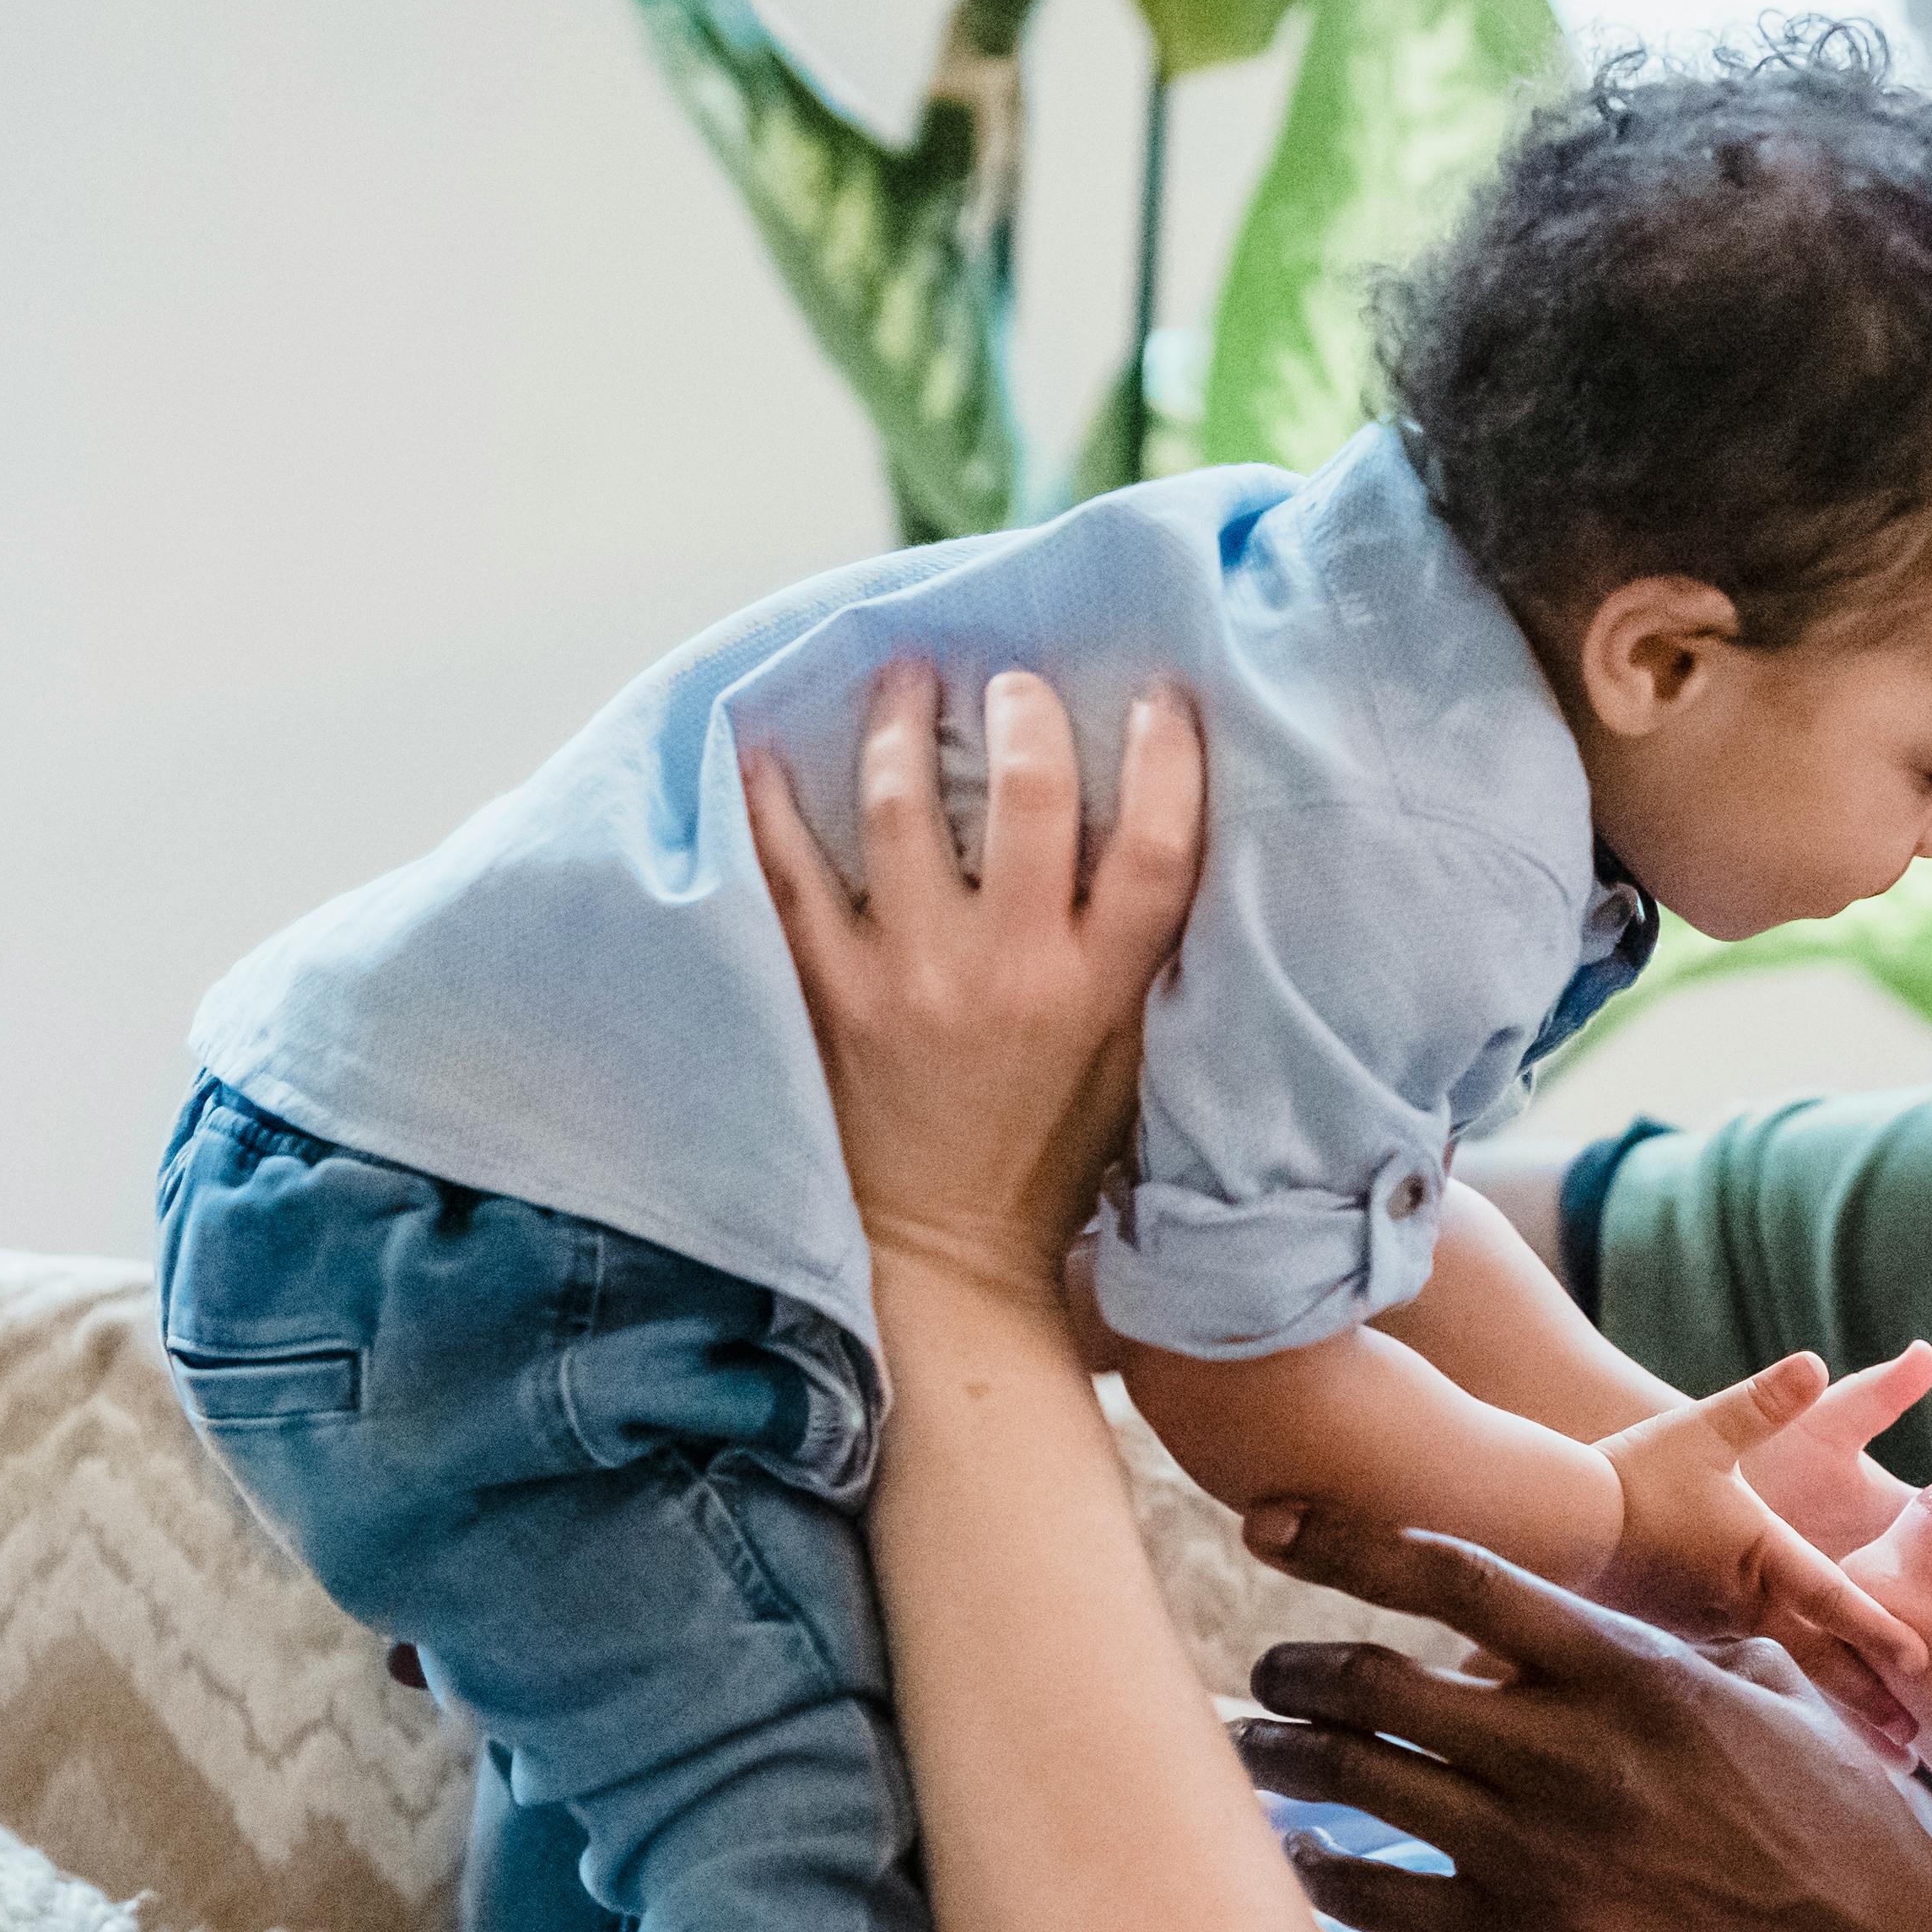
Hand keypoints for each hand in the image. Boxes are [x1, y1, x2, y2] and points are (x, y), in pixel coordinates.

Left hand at [744, 660, 1202, 1308]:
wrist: (945, 1253)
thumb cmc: (1050, 1151)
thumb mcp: (1132, 1060)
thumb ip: (1142, 956)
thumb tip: (1149, 822)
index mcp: (1101, 989)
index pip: (1156, 844)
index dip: (1167, 754)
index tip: (1160, 696)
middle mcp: (1009, 972)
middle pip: (1028, 795)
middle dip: (1022, 711)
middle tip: (1012, 683)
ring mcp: (911, 978)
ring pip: (900, 809)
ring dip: (902, 723)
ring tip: (904, 678)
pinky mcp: (828, 995)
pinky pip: (787, 873)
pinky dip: (770, 803)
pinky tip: (764, 747)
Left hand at [1225, 1509, 1931, 1931]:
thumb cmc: (1843, 1824)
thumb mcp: (1775, 1695)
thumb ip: (1679, 1642)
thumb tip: (1602, 1615)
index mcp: (1630, 1671)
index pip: (1456, 1578)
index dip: (1347, 1543)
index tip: (1275, 1526)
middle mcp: (1568, 1751)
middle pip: (1373, 1677)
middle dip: (1295, 1665)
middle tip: (1266, 1670)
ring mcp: (1537, 1853)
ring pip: (1358, 1780)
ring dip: (1285, 1757)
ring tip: (1252, 1747)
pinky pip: (1381, 1896)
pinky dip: (1324, 1869)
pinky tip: (1304, 1858)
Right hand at [1595, 1353, 1928, 1717]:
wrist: (1558, 1524)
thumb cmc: (1635, 1474)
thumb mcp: (1706, 1429)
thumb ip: (1766, 1401)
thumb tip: (1815, 1361)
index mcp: (1761, 1555)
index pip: (1833, 1599)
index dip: (1879, 1629)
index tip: (1922, 1663)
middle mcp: (1742, 1603)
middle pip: (1818, 1660)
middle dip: (1866, 1702)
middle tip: (1911, 1750)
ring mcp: (1710, 1626)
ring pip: (1784, 1673)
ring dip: (1828, 1708)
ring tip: (1867, 1745)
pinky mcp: (1680, 1636)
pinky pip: (1743, 1669)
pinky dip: (1777, 1694)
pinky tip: (1787, 1715)